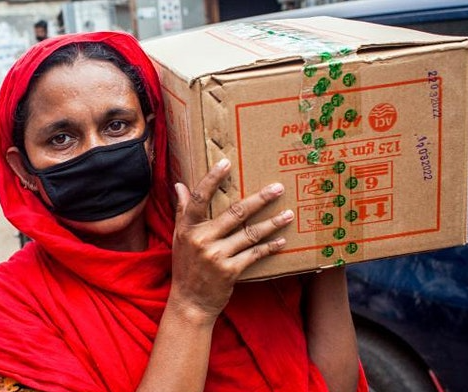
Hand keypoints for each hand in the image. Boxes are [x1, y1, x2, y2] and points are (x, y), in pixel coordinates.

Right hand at [169, 159, 293, 324]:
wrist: (190, 302)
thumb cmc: (185, 266)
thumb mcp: (179, 237)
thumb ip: (182, 211)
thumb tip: (180, 186)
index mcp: (188, 228)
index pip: (199, 199)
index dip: (212, 179)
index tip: (226, 163)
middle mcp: (201, 240)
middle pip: (235, 213)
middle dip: (259, 199)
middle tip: (277, 187)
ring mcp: (216, 256)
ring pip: (250, 234)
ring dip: (272, 223)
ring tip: (288, 214)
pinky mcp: (230, 271)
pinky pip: (254, 254)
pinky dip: (269, 247)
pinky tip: (281, 240)